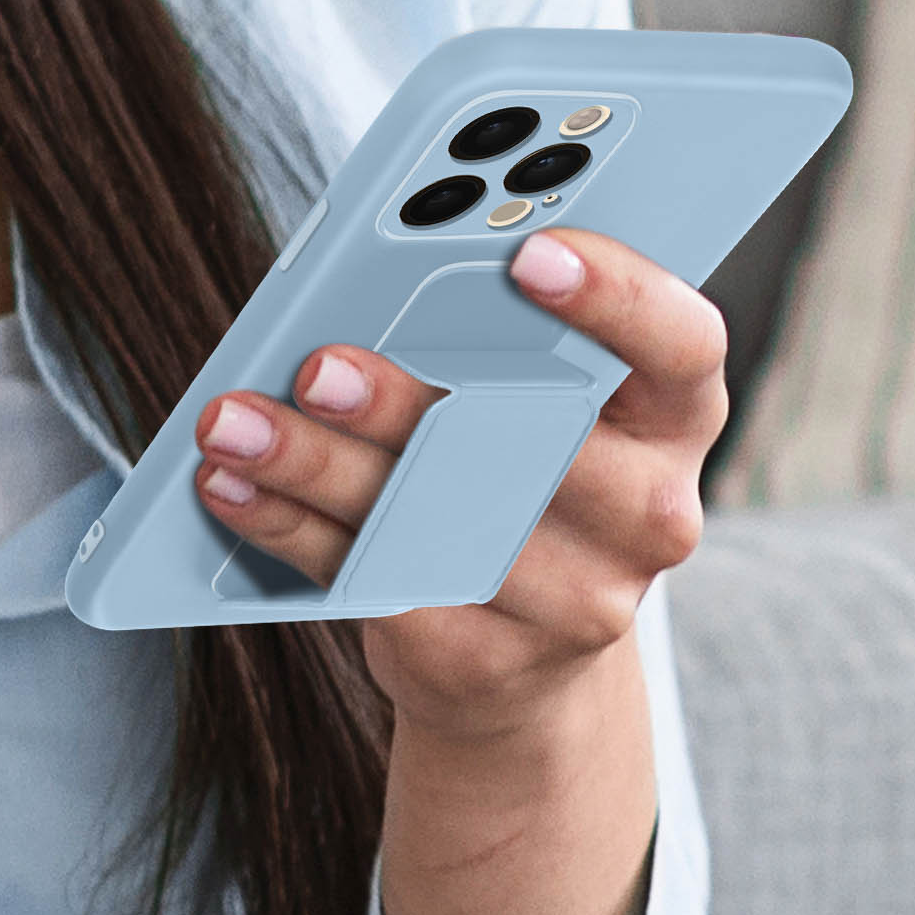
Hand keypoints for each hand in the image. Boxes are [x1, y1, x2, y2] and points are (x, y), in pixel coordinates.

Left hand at [193, 226, 728, 740]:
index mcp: (675, 414)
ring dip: (318, 469)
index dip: (619, 297)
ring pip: (437, 525)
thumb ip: (492, 338)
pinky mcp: (495, 661)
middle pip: (534, 444)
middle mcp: (651, 512)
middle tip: (317, 366)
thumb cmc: (519, 470)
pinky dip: (290, 529)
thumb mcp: (539, 395)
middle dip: (411, 405)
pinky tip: (231, 488)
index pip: (683, 343)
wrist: (523, 648)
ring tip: (231, 424)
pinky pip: (380, 588)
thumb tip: (368, 283)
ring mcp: (584, 601)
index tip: (527, 254)